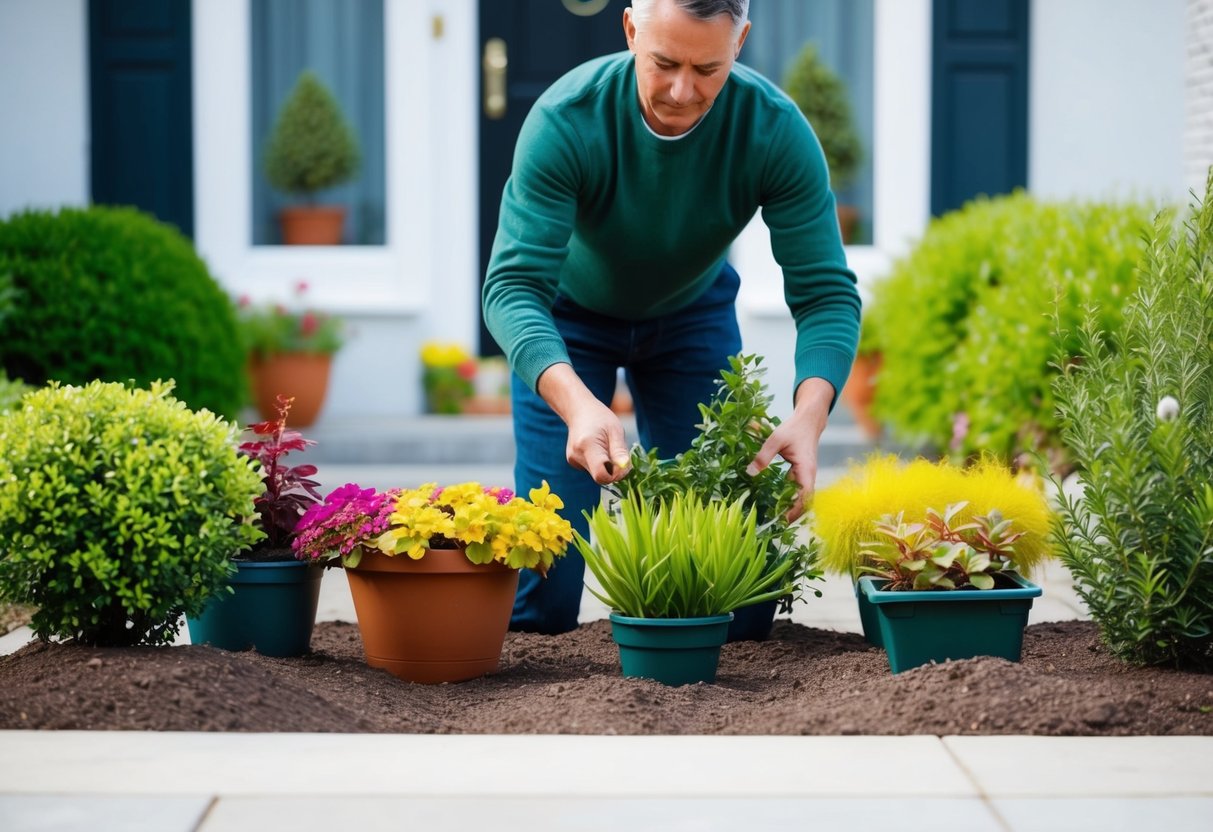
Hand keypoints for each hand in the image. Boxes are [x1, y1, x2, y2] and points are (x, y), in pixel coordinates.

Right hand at [537, 363, 630, 484]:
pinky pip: (592, 469)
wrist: (579, 410)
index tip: (624, 463)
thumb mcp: (615, 430)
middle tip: (618, 451)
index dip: (616, 475)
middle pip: (600, 476)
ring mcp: (573, 460)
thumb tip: (625, 468)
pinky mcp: (573, 462)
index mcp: (587, 445)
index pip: (601, 475)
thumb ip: (619, 451)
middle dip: (614, 469)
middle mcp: (577, 455)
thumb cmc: (600, 417)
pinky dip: (600, 463)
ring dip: (607, 465)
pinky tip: (598, 448)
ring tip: (606, 446)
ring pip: (597, 473)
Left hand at [745, 377, 833, 520]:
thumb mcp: (776, 439)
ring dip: (789, 508)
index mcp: (806, 470)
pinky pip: (795, 491)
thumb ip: (763, 456)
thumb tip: (750, 472)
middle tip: (773, 523)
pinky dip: (787, 499)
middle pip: (804, 502)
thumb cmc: (793, 429)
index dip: (795, 510)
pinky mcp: (800, 475)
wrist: (808, 422)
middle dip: (791, 514)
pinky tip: (773, 503)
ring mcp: (805, 476)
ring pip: (800, 498)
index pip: (805, 496)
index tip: (782, 520)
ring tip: (772, 518)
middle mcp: (808, 476)